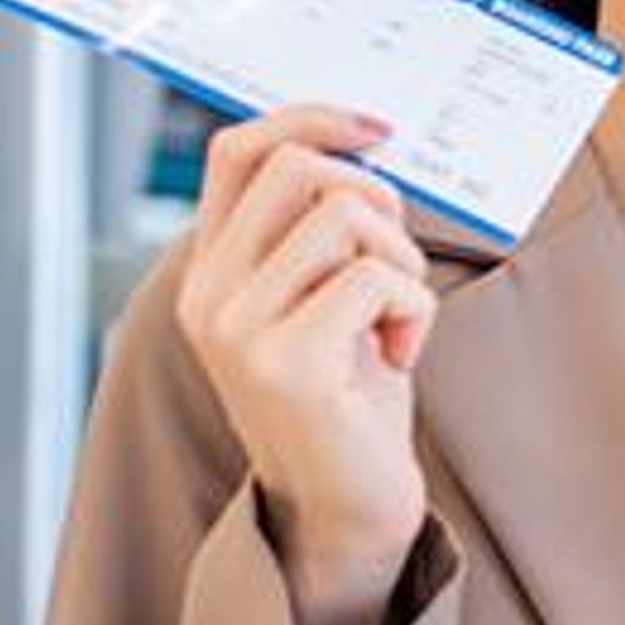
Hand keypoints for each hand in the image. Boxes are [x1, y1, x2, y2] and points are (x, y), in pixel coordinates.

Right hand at [177, 104, 437, 624]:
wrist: (347, 508)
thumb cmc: (350, 396)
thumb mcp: (324, 297)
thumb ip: (318, 231)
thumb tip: (363, 143)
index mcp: (212, 270)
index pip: (238, 149)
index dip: (311, 116)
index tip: (378, 130)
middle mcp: (210, 294)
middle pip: (301, 166)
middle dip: (376, 198)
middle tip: (395, 263)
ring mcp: (239, 329)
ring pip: (347, 215)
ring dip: (401, 260)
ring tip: (395, 319)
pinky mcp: (287, 362)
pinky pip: (378, 278)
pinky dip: (415, 311)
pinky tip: (399, 358)